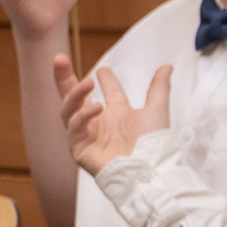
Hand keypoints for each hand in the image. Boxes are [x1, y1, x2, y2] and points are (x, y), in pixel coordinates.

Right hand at [56, 59, 170, 175]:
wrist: (149, 168)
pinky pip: (74, 128)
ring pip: (68, 110)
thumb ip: (159, 87)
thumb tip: (167, 66)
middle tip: (58, 58)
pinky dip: (82, 116)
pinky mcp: (79, 148)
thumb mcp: (157, 109)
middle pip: (74, 97)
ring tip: (87, 83)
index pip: (108, 92)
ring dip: (75, 94)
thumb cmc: (153, 144)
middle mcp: (100, 123)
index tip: (103, 69)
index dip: (106, 79)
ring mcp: (87, 135)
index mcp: (117, 114)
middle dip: (64, 78)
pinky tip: (96, 108)